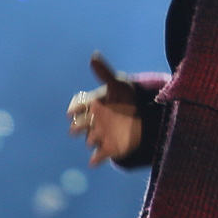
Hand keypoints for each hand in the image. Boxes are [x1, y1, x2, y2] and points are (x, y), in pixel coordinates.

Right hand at [67, 52, 142, 167]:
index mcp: (92, 105)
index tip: (73, 111)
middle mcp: (92, 121)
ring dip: (91, 140)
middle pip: (79, 125)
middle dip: (78, 127)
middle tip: (76, 128)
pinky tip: (94, 162)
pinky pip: (99, 156)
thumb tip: (93, 55)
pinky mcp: (109, 148)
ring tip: (93, 139)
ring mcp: (100, 135)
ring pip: (90, 140)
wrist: (144, 115)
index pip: (78, 106)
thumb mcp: (117, 84)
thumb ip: (104, 73)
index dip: (75, 108)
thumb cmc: (126, 97)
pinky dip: (96, 160)